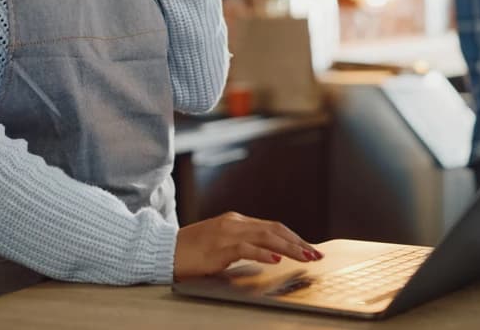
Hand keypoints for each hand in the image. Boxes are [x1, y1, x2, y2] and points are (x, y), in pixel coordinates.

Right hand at [173, 211, 322, 279]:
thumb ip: (242, 245)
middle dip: (298, 242)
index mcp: (236, 221)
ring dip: (288, 247)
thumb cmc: (191, 251)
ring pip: (265, 236)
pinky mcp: (218, 246)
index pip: (272, 226)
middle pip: (274, 229)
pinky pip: (246, 247)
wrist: (163, 250)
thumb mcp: (221, 244)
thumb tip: (269, 255)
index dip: (293, 237)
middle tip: (315, 254)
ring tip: (305, 256)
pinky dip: (263, 252)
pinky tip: (276, 259)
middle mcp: (234, 222)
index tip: (309, 249)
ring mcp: (226, 232)